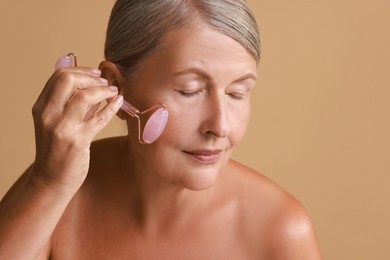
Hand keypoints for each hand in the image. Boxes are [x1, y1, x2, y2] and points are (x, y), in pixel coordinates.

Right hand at [30, 66, 122, 194]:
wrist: (51, 180)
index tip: (96, 73)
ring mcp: (62, 128)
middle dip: (91, 76)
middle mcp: (48, 115)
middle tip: (106, 81)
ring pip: (84, 96)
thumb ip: (73, 105)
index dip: (81, 70)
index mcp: (41, 107)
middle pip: (68, 80)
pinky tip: (119, 102)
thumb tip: (94, 86)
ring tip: (114, 91)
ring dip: (103, 90)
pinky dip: (111, 107)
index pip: (58, 76)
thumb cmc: (57, 151)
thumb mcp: (58, 123)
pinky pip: (99, 118)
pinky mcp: (78, 141)